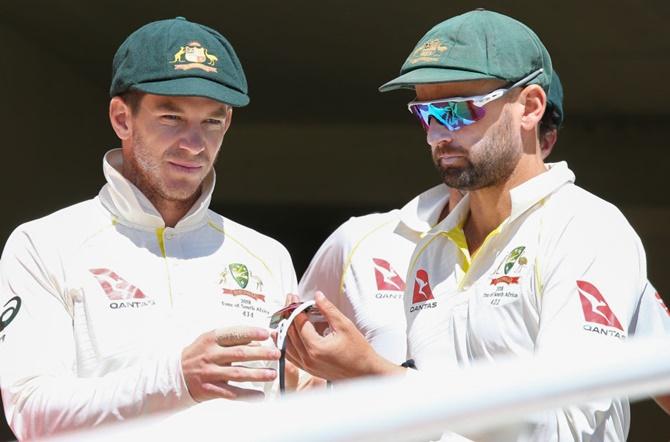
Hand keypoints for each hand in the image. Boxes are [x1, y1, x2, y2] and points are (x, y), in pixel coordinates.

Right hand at [181, 326, 280, 401]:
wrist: (175, 375)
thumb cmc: (198, 354)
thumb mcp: (210, 340)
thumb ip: (231, 338)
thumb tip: (257, 338)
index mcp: (211, 339)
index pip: (234, 334)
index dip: (251, 333)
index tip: (266, 334)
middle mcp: (211, 355)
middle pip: (240, 353)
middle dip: (261, 353)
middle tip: (276, 354)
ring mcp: (210, 373)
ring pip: (238, 374)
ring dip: (258, 374)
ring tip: (272, 374)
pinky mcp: (210, 389)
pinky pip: (232, 393)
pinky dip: (247, 395)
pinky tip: (259, 395)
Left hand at [285, 292, 402, 380]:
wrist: (365, 372)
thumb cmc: (359, 352)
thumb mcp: (345, 326)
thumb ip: (328, 310)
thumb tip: (318, 296)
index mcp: (316, 347)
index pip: (299, 323)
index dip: (296, 308)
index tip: (296, 298)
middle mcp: (308, 358)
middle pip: (290, 333)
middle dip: (289, 315)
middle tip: (290, 302)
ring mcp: (307, 366)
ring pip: (287, 345)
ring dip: (284, 329)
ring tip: (285, 316)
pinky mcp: (309, 370)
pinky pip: (291, 356)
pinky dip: (288, 343)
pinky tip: (288, 335)